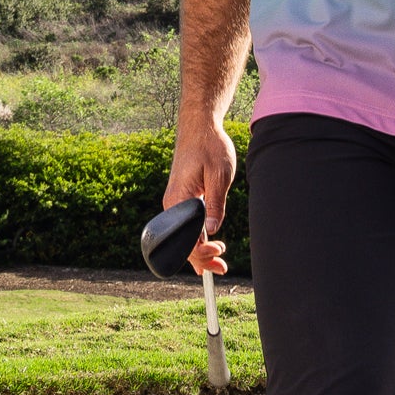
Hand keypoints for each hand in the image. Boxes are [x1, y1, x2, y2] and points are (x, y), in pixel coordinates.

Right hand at [163, 119, 236, 274]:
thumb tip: (212, 230)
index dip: (202, 251)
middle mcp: (172, 204)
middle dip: (201, 258)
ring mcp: (175, 202)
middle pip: (183, 242)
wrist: (199, 126)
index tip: (220, 251)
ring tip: (216, 264)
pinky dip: (196, 239)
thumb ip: (215, 203)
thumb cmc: (210, 146)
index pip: (186, 238)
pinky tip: (204, 250)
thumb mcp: (219, 175)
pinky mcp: (182, 198)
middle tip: (222, 268)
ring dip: (199, 251)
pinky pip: (186, 225)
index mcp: (178, 200)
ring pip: (185, 235)